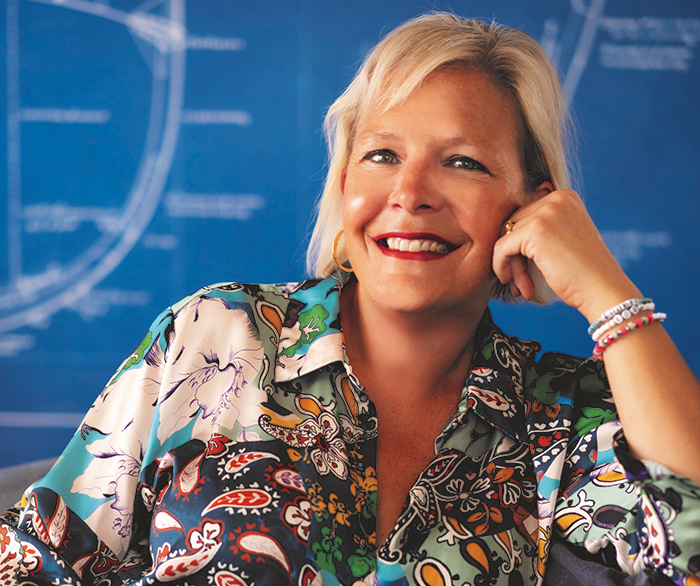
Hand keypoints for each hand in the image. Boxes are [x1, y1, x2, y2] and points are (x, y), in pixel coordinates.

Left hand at [492, 189, 639, 322]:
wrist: (603, 290)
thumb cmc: (583, 273)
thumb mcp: (564, 239)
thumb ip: (541, 227)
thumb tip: (505, 226)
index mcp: (564, 197)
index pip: (524, 215)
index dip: (520, 245)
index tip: (526, 268)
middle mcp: (555, 198)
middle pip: (513, 225)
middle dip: (514, 256)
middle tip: (522, 282)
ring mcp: (545, 212)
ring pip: (506, 237)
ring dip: (511, 266)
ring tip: (522, 287)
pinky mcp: (535, 230)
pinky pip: (501, 248)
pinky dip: (501, 267)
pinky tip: (514, 285)